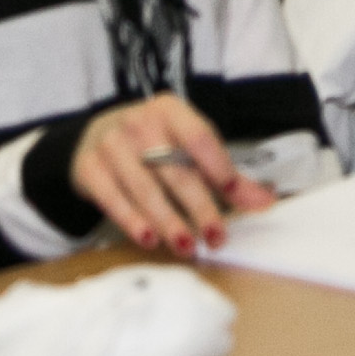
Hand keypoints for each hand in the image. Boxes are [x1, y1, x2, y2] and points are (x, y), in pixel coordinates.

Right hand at [70, 94, 273, 251]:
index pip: (199, 138)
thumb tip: (265, 201)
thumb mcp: (187, 146)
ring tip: (188, 245)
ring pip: (145, 189)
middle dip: (198, 207)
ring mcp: (110, 144)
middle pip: (174, 169)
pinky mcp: (88, 168)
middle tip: (216, 237)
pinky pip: (113, 199)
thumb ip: (226, 175)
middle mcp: (139, 122)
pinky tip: (150, 239)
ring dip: (168, 221)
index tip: (237, 197)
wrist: (94, 135)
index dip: (219, 168)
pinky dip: (132, 221)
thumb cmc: (153, 143)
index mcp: (170, 109)